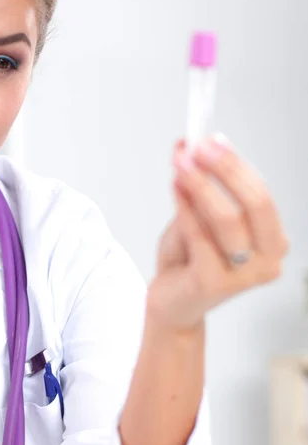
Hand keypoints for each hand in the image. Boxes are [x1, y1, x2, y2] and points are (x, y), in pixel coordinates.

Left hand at [147, 134, 288, 332]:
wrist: (172, 303)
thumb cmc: (189, 260)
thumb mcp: (199, 219)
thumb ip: (200, 189)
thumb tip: (189, 146)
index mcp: (272, 241)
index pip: (262, 195)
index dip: (237, 165)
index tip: (213, 140)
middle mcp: (268, 260)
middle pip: (255, 204)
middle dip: (225, 169)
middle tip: (197, 148)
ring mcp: (244, 276)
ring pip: (226, 220)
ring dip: (201, 186)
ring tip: (180, 165)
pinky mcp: (215, 285)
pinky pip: (200, 237)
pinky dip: (185, 208)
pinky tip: (175, 188)